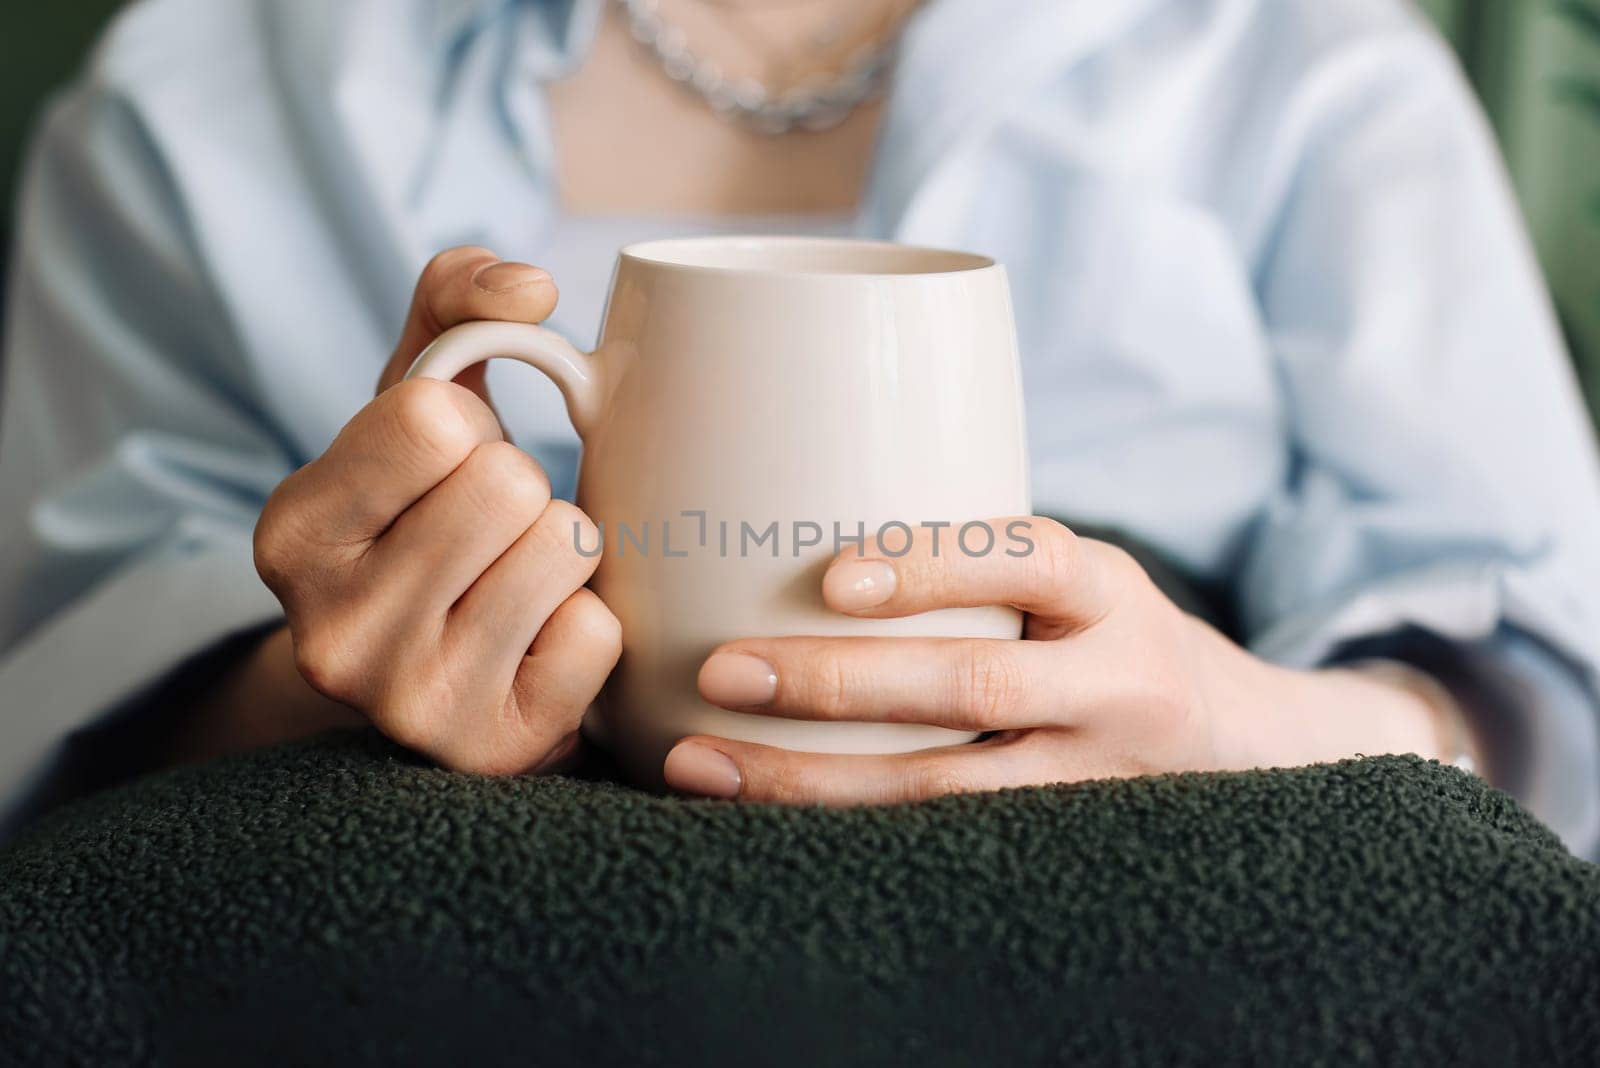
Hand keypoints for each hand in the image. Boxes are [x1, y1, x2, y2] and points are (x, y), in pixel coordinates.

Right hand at [253, 247, 620, 773]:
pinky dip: (587, 625)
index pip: (431, 419)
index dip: (465, 429)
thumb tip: (532, 288)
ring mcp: (409, 702)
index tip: (442, 473)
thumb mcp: (416, 400)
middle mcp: (330, 630)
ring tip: (514, 584)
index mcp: (292, 532)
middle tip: (487, 536)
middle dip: (520, 491)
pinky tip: (537, 645)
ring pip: (563, 546)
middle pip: (509, 483)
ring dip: (562, 552)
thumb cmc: (431, 516)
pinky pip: (597, 632)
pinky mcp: (491, 750)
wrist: (440, 675)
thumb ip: (456, 302)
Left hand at [662, 518, 1448, 802]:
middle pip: (975, 685)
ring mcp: (1092, 779)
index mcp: (1107, 593)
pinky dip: (848, 832)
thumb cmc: (1108, 639)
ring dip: (814, 780)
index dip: (932, 564)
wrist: (1243, 744)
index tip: (831, 577)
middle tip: (720, 672)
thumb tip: (796, 497)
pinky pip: (941, 846)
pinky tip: (761, 824)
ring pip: (947, 791)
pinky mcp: (1061, 849)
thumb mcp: (1079, 580)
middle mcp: (1111, 684)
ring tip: (702, 763)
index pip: (1028, 558)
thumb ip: (981, 560)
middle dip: (838, 682)